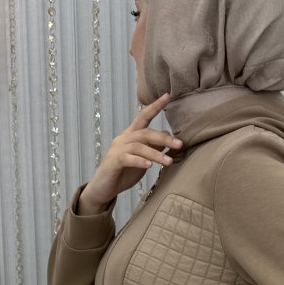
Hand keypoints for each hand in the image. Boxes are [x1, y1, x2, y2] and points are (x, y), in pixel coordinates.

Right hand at [80, 92, 183, 211]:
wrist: (104, 188)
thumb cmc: (124, 173)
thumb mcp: (142, 159)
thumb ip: (153, 147)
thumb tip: (168, 135)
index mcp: (130, 135)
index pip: (143, 117)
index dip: (155, 106)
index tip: (167, 96)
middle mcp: (123, 138)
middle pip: (145, 133)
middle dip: (164, 138)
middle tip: (180, 144)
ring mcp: (117, 149)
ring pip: (138, 146)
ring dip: (155, 153)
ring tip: (168, 162)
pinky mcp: (113, 162)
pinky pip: (127, 158)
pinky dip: (139, 161)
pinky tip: (149, 165)